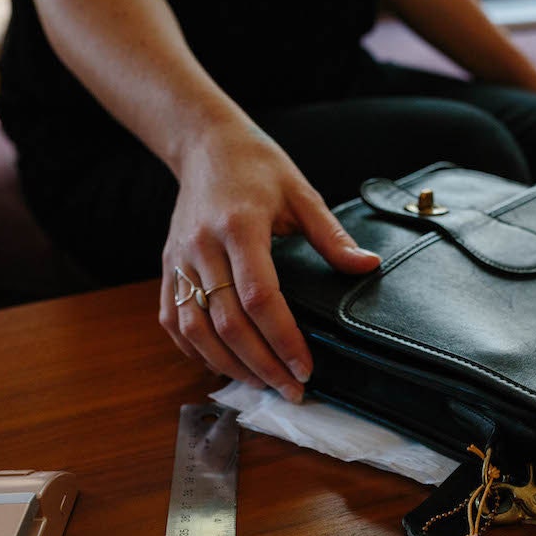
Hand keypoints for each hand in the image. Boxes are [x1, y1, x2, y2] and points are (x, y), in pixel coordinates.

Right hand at [158, 119, 380, 401]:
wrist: (204, 145)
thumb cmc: (257, 167)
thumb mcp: (301, 193)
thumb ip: (332, 236)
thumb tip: (368, 266)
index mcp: (240, 226)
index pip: (260, 297)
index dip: (283, 339)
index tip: (305, 367)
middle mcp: (203, 247)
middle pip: (227, 322)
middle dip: (261, 365)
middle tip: (291, 390)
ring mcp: (179, 260)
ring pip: (195, 329)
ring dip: (228, 365)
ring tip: (261, 384)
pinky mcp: (167, 268)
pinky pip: (173, 321)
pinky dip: (196, 351)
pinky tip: (224, 365)